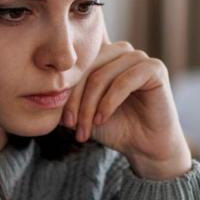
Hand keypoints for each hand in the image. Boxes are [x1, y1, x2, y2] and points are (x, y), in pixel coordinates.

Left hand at [62, 32, 191, 179]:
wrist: (145, 147)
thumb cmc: (115, 127)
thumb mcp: (84, 112)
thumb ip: (68, 98)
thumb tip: (44, 91)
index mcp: (105, 56)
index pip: (78, 66)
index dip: (67, 93)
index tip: (64, 122)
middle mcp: (122, 52)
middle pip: (88, 69)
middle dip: (76, 100)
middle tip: (71, 126)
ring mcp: (140, 58)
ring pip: (102, 75)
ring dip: (90, 105)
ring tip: (86, 128)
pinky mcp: (155, 69)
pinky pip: (123, 81)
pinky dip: (108, 102)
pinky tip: (102, 119)